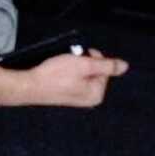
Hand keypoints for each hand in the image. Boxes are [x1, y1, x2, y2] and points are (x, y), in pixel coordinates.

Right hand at [0, 50, 128, 107]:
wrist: (29, 85)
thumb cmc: (55, 75)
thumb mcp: (85, 65)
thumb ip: (107, 66)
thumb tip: (125, 66)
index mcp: (96, 95)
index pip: (105, 66)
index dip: (93, 58)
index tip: (80, 59)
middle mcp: (89, 98)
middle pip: (96, 69)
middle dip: (84, 61)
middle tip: (70, 63)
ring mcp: (78, 97)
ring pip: (84, 70)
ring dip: (76, 64)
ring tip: (63, 66)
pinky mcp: (68, 93)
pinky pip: (74, 75)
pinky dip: (68, 69)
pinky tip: (59, 71)